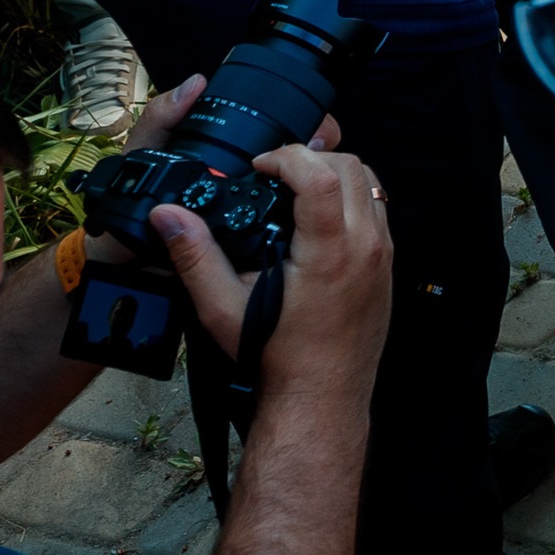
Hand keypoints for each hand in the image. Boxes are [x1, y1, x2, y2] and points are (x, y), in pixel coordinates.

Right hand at [145, 139, 393, 393]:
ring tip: (293, 192)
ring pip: (370, 184)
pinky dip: (350, 198)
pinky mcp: (387, 265)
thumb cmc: (276, 356)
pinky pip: (377, 210)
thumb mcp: (224, 309)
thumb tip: (166, 214)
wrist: (322, 396)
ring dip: (334, 175)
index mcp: (330, 253)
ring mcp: (383, 255)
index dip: (287, 157)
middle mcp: (366, 247)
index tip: (260, 167)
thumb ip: (195, 256)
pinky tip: (316, 221)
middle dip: (310, 158)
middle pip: (352, 167)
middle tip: (274, 175)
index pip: (322, 175)